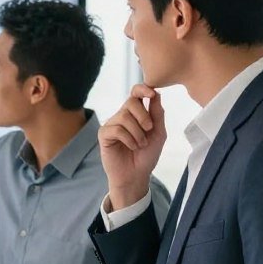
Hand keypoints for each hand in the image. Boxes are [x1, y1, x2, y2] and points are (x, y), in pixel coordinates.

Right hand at [98, 85, 166, 208]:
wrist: (136, 175)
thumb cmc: (147, 155)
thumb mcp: (158, 133)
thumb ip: (157, 114)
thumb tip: (156, 94)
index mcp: (136, 113)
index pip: (136, 92)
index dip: (143, 89)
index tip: (152, 93)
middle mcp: (123, 116)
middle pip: (131, 102)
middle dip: (143, 116)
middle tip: (149, 130)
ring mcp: (112, 124)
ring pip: (125, 117)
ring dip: (137, 133)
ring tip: (140, 144)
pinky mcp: (104, 134)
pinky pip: (116, 129)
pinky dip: (128, 139)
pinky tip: (131, 147)